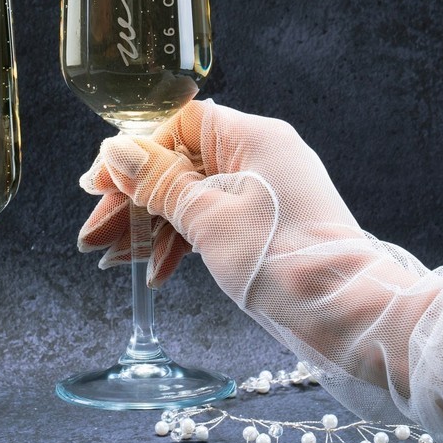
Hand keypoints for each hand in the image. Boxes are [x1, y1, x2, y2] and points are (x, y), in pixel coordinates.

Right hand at [78, 100, 442, 400]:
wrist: (350, 316)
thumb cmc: (283, 261)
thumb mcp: (210, 219)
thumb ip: (160, 183)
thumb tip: (117, 150)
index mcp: (251, 139)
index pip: (178, 125)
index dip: (133, 154)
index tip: (99, 187)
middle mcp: (256, 157)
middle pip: (177, 165)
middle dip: (131, 203)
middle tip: (93, 235)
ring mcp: (259, 193)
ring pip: (187, 199)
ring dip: (148, 228)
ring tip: (108, 260)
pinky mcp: (260, 226)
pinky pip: (208, 222)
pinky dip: (179, 243)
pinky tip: (152, 273)